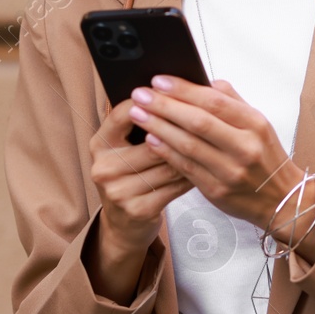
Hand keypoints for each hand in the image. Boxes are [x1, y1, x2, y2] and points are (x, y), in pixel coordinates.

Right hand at [88, 97, 192, 276]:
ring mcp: (119, 190)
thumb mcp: (127, 148)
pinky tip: (207, 165)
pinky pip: (175, 185)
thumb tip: (176, 89)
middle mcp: (104, 166)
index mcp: (100, 143)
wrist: (124, 225)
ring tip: (214, 139)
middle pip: (154, 139)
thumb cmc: (133, 176)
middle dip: (182, 127)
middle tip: (210, 114)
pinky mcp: (138, 209)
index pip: (126, 112)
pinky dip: (193, 173)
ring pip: (168, 163)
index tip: (177, 89)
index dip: (153, 100)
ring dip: (194, 151)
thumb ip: (142, 122)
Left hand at [131, 76, 303, 229]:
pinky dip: (166, 151)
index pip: (215, 101)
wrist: (281, 200)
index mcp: (255, 124)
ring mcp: (230, 171)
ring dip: (159, 127)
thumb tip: (202, 82)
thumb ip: (232, 101)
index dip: (184, 90)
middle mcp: (244, 147)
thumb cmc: (266, 157)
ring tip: (139, 114)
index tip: (159, 81)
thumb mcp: (259, 124)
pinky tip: (151, 139)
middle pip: (198, 122)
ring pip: (188, 145)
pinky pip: (186, 167)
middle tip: (140, 95)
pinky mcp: (217, 191)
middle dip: (164, 106)